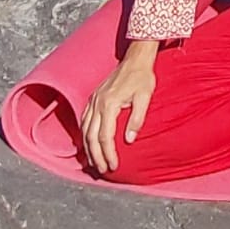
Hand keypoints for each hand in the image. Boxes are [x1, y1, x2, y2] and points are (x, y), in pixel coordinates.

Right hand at [80, 54, 155, 174]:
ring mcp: (93, 100)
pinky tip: (88, 143)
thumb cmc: (142, 77)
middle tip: (102, 170)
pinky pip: (84, 119)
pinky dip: (84, 134)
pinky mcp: (94, 97)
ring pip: (85, 129)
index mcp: (109, 104)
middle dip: (96, 156)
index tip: (114, 166)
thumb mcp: (145, 97)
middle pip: (91, 136)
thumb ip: (137, 119)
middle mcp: (97, 103)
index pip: (105, 136)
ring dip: (88, 148)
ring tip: (93, 162)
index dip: (108, 153)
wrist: (136, 58)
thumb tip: (129, 140)